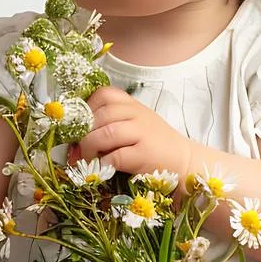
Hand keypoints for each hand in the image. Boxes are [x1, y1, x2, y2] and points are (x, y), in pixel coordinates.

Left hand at [78, 87, 195, 176]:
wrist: (184, 160)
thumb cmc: (154, 144)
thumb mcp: (135, 123)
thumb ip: (110, 122)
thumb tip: (75, 137)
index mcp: (132, 105)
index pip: (103, 94)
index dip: (86, 108)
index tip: (79, 125)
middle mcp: (137, 114)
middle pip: (100, 115)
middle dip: (83, 133)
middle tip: (77, 149)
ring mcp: (142, 133)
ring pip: (106, 133)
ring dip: (90, 147)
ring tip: (87, 159)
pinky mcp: (145, 154)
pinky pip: (116, 156)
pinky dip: (104, 162)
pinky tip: (103, 167)